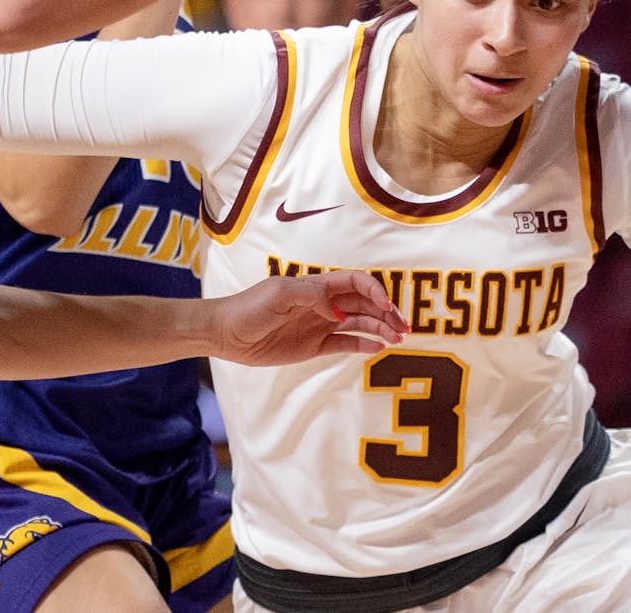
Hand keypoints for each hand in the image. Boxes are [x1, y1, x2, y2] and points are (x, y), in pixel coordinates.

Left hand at [213, 270, 409, 364]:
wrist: (226, 334)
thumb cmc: (249, 308)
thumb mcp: (279, 294)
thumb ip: (312, 296)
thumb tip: (338, 309)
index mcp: (317, 286)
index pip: (356, 283)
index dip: (375, 291)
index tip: (387, 306)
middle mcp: (323, 304)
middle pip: (364, 304)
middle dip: (386, 313)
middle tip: (403, 328)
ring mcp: (320, 325)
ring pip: (359, 324)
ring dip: (380, 330)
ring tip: (397, 340)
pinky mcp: (314, 346)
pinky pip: (345, 343)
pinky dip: (363, 345)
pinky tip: (378, 348)